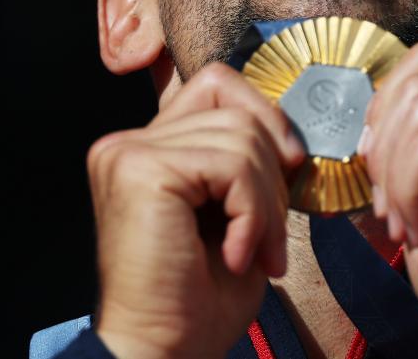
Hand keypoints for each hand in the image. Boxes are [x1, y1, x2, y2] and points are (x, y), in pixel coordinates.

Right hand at [86, 63, 304, 358]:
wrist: (163, 354)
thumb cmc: (199, 300)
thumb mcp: (236, 213)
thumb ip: (246, 161)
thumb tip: (288, 128)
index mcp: (150, 148)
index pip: (218, 84)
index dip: (264, 115)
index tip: (289, 167)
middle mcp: (129, 142)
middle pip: (237, 111)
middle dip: (273, 175)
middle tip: (272, 239)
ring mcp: (128, 152)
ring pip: (241, 138)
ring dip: (266, 203)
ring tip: (256, 252)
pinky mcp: (139, 169)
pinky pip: (231, 165)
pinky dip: (252, 214)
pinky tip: (236, 255)